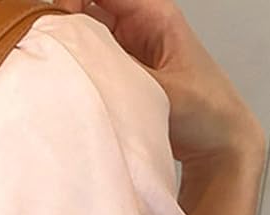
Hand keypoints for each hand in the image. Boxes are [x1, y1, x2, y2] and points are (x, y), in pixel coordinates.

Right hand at [55, 0, 266, 166]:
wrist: (219, 145)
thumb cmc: (207, 111)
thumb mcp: (160, 87)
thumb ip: (118, 70)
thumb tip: (76, 57)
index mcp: (154, 14)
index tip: (59, 20)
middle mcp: (138, 28)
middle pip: (88, 8)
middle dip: (66, 22)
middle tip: (50, 47)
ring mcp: (127, 53)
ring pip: (86, 37)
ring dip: (70, 49)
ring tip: (57, 67)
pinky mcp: (120, 78)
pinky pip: (91, 64)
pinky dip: (77, 70)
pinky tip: (69, 85)